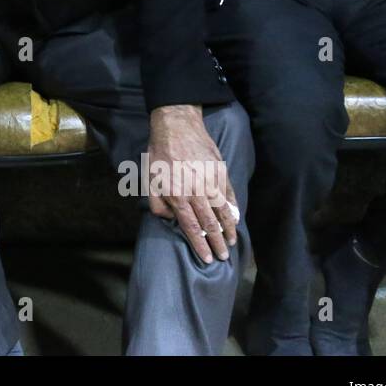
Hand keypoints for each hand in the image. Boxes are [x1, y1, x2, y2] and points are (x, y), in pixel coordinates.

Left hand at [146, 104, 238, 263]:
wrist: (176, 126)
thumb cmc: (159, 153)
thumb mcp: (149, 179)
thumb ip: (157, 203)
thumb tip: (170, 221)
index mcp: (177, 195)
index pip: (191, 228)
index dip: (201, 246)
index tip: (209, 259)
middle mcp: (196, 191)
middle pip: (210, 224)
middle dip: (217, 243)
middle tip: (224, 257)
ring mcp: (211, 181)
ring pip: (223, 211)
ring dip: (229, 230)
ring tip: (232, 242)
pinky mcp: (221, 171)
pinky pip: (230, 195)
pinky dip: (234, 209)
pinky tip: (236, 219)